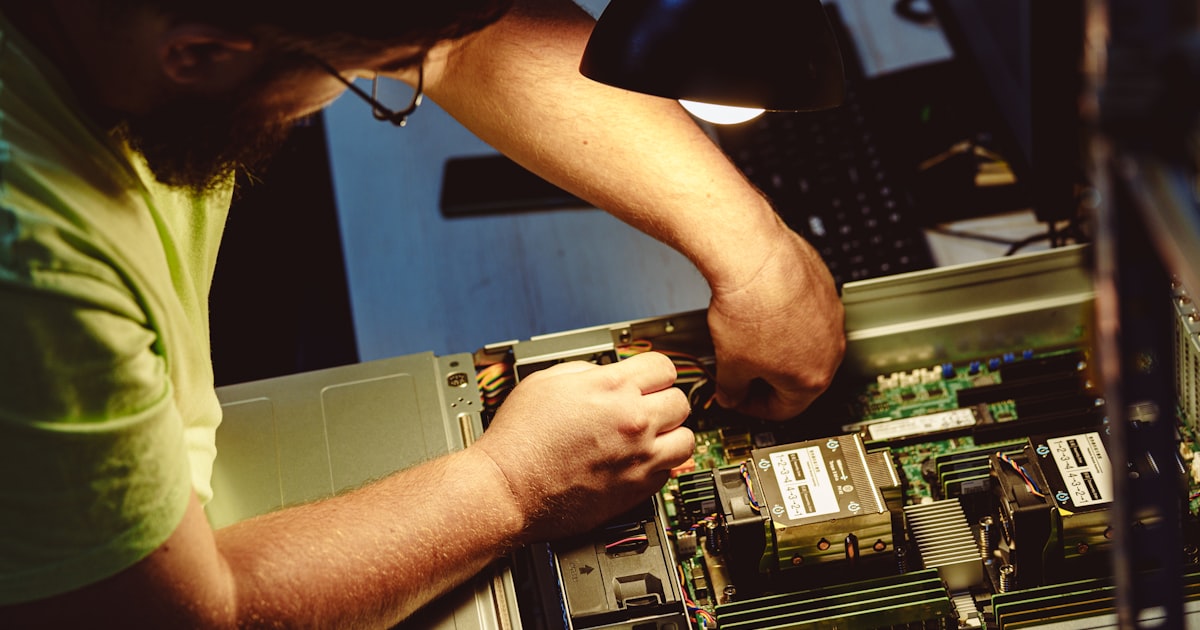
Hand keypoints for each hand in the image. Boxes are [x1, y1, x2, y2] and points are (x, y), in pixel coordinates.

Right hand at [472, 351, 693, 543]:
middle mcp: (634, 421)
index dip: (654, 372)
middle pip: (680, 402)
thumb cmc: (519, 439)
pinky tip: (635, 461)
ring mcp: (640, 457)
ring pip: (687, 440)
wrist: (508, 488)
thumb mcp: (547, 380)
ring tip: (651, 437)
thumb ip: (588, 371)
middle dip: (663, 401)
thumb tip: (606, 375)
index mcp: (613, 388)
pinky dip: (657, 465)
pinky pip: (669, 472)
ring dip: (671, 435)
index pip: (664, 367)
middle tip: (647, 407)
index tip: (649, 380)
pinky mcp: (637, 489)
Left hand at [708, 228, 845, 419]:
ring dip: (779, 347)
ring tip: (748, 335)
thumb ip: (731, 389)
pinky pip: (808, 313)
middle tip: (743, 371)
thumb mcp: (728, 363)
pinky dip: (787, 317)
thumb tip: (730, 393)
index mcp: (813, 379)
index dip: (754, 408)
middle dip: (768, 378)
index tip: (740, 399)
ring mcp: (832, 317)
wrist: (753, 257)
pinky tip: (762, 309)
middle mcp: (831, 349)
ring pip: (806, 344)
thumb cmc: (749, 306)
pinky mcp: (826, 288)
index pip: (785, 410)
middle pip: (800, 378)